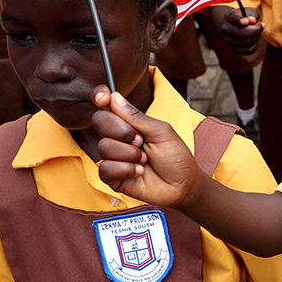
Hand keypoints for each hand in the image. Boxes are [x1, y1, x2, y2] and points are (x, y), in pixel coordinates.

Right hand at [93, 89, 203, 208]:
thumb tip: (114, 97)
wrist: (182, 184)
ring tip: (145, 160)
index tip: (102, 98)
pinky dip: (126, 169)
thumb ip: (136, 116)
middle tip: (141, 140)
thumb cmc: (175, 156)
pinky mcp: (112, 176)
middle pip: (100, 121)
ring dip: (130, 154)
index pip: (106, 105)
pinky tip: (139, 172)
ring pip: (104, 146)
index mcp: (129, 122)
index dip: (100, 97)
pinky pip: (105, 168)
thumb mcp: (160, 131)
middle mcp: (118, 137)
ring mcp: (113, 156)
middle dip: (122, 131)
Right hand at [213, 5, 262, 54]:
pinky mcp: (232, 49)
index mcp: (229, 16)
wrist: (237, 26)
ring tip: (257, 33)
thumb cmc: (246, 17)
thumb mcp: (250, 12)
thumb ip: (253, 15)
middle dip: (256, 30)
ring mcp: (227, 40)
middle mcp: (225, 28)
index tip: (247, 21)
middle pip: (242, 33)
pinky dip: (255, 46)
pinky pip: (248, 50)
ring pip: (247, 42)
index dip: (241, 20)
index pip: (234, 18)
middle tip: (261, 26)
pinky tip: (255, 41)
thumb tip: (253, 21)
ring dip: (257, 37)